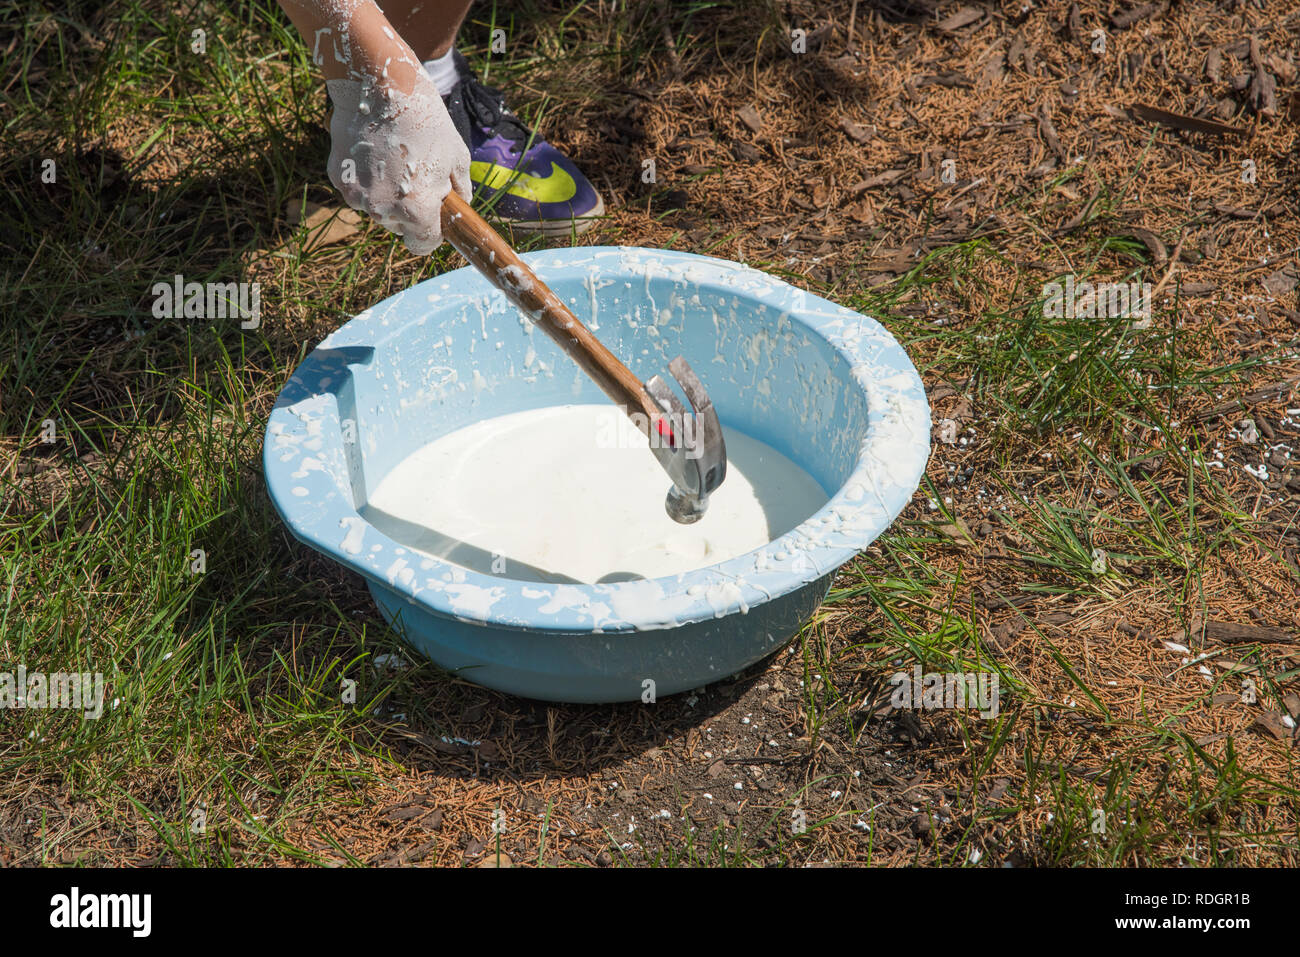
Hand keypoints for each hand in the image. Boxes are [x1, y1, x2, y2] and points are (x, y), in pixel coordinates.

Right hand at [326, 68, 471, 254]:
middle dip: (408, 209)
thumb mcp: (457, 156)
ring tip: (393, 157)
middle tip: (414, 174)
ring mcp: (357, 195)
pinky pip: (358, 189)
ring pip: (376, 208)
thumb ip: (460, 191)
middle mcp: (383, 210)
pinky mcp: (339, 179)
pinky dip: (365, 178)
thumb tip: (458, 206)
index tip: (433, 218)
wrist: (381, 85)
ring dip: (385, 193)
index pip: (423, 245)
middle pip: (398, 226)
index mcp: (416, 210)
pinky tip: (373, 150)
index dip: (431, 234)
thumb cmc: (425, 119)